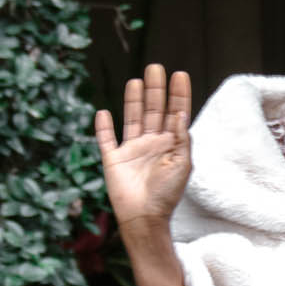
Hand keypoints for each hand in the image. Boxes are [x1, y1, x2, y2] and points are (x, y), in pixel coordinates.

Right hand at [94, 65, 193, 231]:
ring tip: (136, 80)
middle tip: (156, 67)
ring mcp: (132, 151)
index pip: (175, 113)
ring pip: (132, 119)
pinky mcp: (113, 160)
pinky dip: (103, 127)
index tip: (180, 74)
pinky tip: (103, 112)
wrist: (144, 218)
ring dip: (133, 100)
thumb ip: (182, 138)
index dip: (178, 94)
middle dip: (155, 89)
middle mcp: (151, 144)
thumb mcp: (182, 165)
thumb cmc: (167, 194)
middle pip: (153, 110)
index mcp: (170, 145)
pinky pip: (107, 140)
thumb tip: (180, 113)